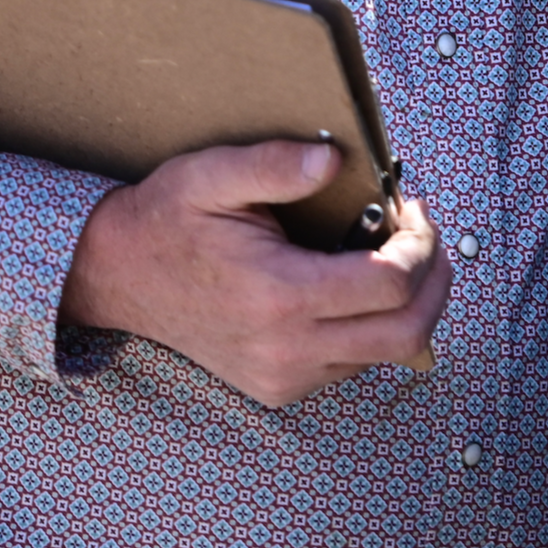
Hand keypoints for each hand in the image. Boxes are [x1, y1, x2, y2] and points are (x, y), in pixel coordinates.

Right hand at [59, 141, 451, 407]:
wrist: (112, 279)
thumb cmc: (164, 221)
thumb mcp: (208, 175)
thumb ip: (273, 165)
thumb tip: (333, 160)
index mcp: (277, 294)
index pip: (391, 285)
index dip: (421, 246)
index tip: (412, 211)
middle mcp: (286, 348)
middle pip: (407, 333)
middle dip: (435, 283)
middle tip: (425, 239)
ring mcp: (283, 375)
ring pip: (386, 354)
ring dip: (406, 305)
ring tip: (388, 253)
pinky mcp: (278, 386)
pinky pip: (353, 364)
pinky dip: (371, 326)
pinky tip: (351, 284)